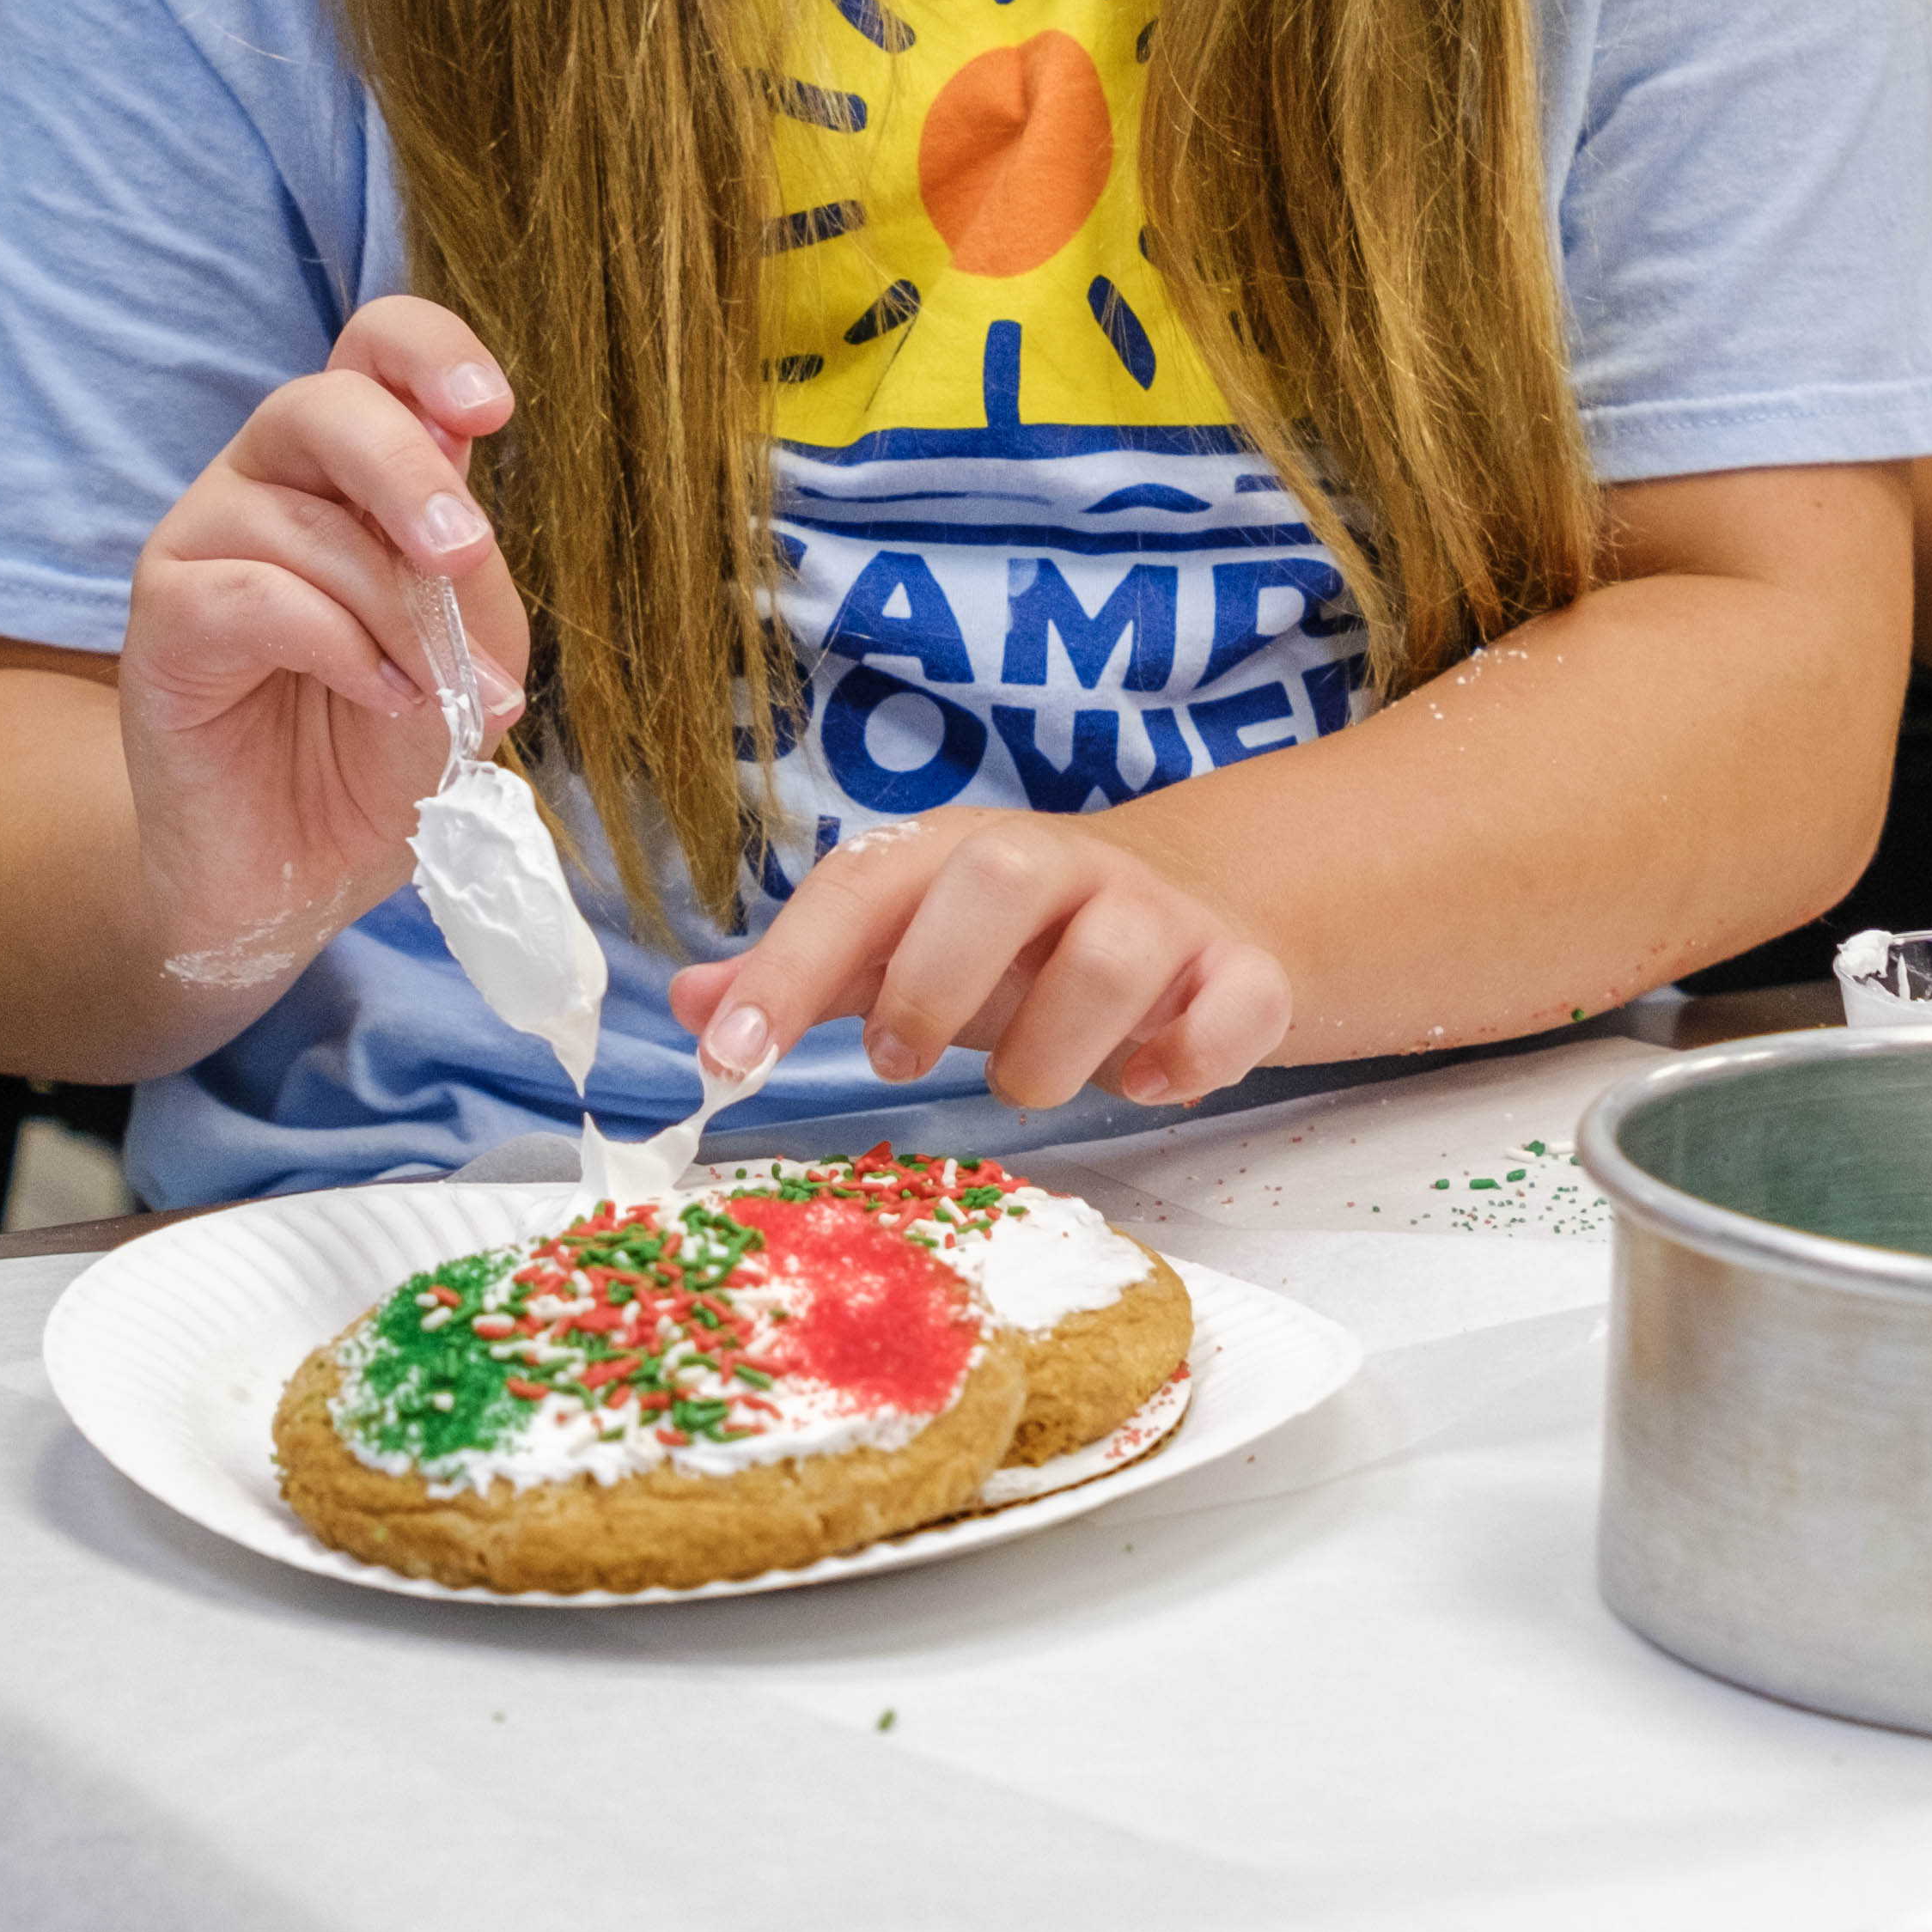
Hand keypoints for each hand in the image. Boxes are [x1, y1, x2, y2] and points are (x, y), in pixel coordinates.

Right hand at [119, 297, 531, 992]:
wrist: (292, 871)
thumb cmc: (380, 748)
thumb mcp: (466, 664)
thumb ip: (468, 591)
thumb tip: (464, 547)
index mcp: (355, 467)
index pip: (374, 346)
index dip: (431, 353)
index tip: (491, 410)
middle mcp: (272, 480)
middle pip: (325, 402)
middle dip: (409, 471)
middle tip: (463, 553)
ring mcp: (205, 540)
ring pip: (302, 519)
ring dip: (392, 607)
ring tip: (434, 689)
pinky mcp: (164, 618)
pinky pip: (251, 595)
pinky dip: (335, 645)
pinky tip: (379, 692)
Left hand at [669, 812, 1292, 1112]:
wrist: (1195, 906)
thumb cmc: (1018, 945)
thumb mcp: (909, 946)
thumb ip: (806, 976)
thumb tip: (688, 1005)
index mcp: (958, 855)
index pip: (861, 885)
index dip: (787, 970)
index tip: (728, 1062)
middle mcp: (1062, 865)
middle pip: (998, 874)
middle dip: (934, 980)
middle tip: (899, 1057)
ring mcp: (1160, 913)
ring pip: (1115, 955)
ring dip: (1054, 1052)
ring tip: (1033, 1074)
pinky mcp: (1242, 970)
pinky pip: (1231, 1007)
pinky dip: (1186, 1059)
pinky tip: (1144, 1077)